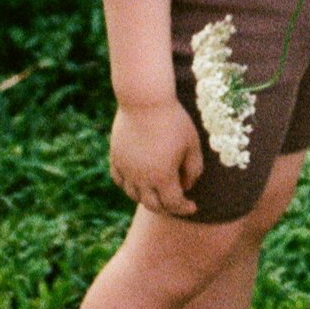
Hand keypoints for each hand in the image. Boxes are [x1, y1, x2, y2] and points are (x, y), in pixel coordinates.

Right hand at [109, 96, 202, 216]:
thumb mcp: (192, 144)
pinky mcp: (115, 157)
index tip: (193, 206)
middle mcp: (141, 178)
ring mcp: (126, 169)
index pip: (174, 204)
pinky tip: (138, 181)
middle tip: (176, 203)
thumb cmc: (173, 120)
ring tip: (158, 193)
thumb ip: (194, 169)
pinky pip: (119, 180)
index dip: (185, 208)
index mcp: (162, 177)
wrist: (145, 100)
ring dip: (147, 198)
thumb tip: (188, 186)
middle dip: (167, 207)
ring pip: (134, 195)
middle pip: (152, 205)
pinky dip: (128, 186)